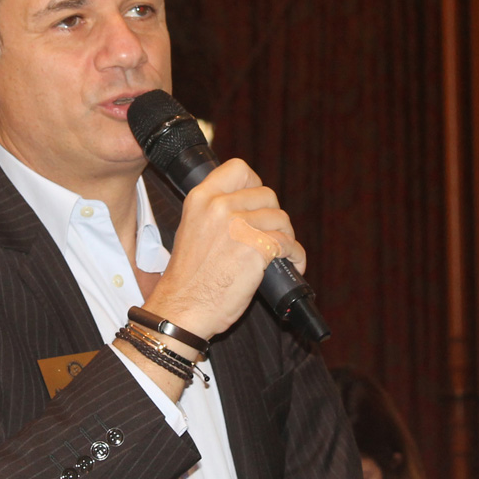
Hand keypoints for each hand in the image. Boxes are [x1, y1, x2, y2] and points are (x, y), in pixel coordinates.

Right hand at [145, 157, 304, 338]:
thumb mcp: (192, 230)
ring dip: (286, 237)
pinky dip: (295, 256)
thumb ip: (214, 213)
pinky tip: (291, 264)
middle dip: (273, 216)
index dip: (254, 184)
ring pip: (281, 219)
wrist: (182, 308)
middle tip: (270, 235)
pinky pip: (288, 244)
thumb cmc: (188, 278)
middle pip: (267, 195)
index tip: (257, 202)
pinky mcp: (256, 249)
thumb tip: (247, 208)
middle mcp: (219, 207)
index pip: (238, 169)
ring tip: (281, 252)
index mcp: (200, 199)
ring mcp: (238, 227)